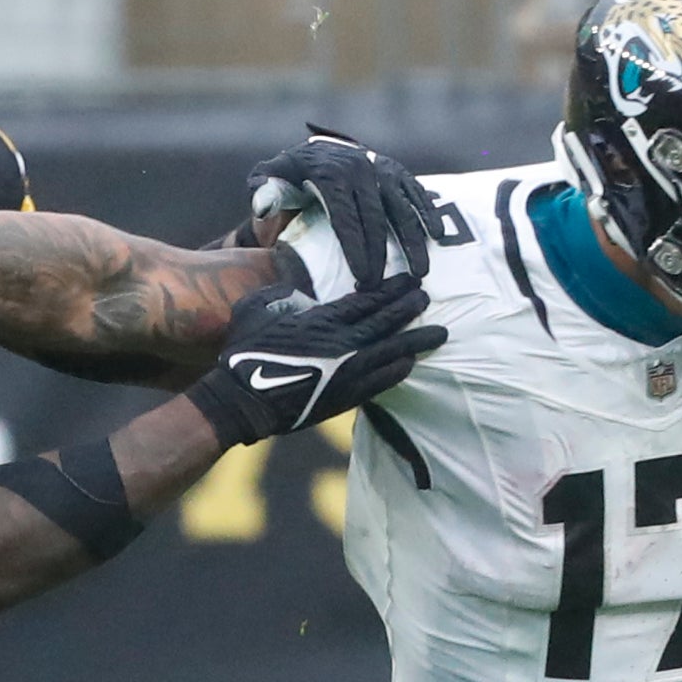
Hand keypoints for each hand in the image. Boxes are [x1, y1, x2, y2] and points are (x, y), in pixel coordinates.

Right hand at [185, 276, 442, 449]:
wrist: (241, 402)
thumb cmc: (243, 353)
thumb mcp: (255, 308)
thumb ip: (282, 293)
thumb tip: (300, 291)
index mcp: (321, 319)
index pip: (367, 300)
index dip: (391, 289)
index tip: (409, 279)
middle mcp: (341, 344)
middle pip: (386, 321)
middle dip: (410, 308)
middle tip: (428, 297)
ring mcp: (346, 372)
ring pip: (392, 351)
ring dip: (416, 340)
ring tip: (439, 332)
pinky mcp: (344, 397)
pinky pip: (381, 381)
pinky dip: (399, 370)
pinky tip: (411, 362)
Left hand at [247, 132, 441, 288]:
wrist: (316, 149)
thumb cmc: (289, 174)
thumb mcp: (268, 177)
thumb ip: (263, 189)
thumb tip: (263, 203)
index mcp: (329, 174)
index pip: (345, 217)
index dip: (355, 250)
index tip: (362, 279)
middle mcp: (358, 168)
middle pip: (374, 218)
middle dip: (382, 255)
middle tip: (384, 287)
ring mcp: (380, 168)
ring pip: (400, 207)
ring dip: (413, 240)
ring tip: (419, 272)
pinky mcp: (396, 171)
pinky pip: (414, 192)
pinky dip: (426, 213)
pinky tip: (437, 236)